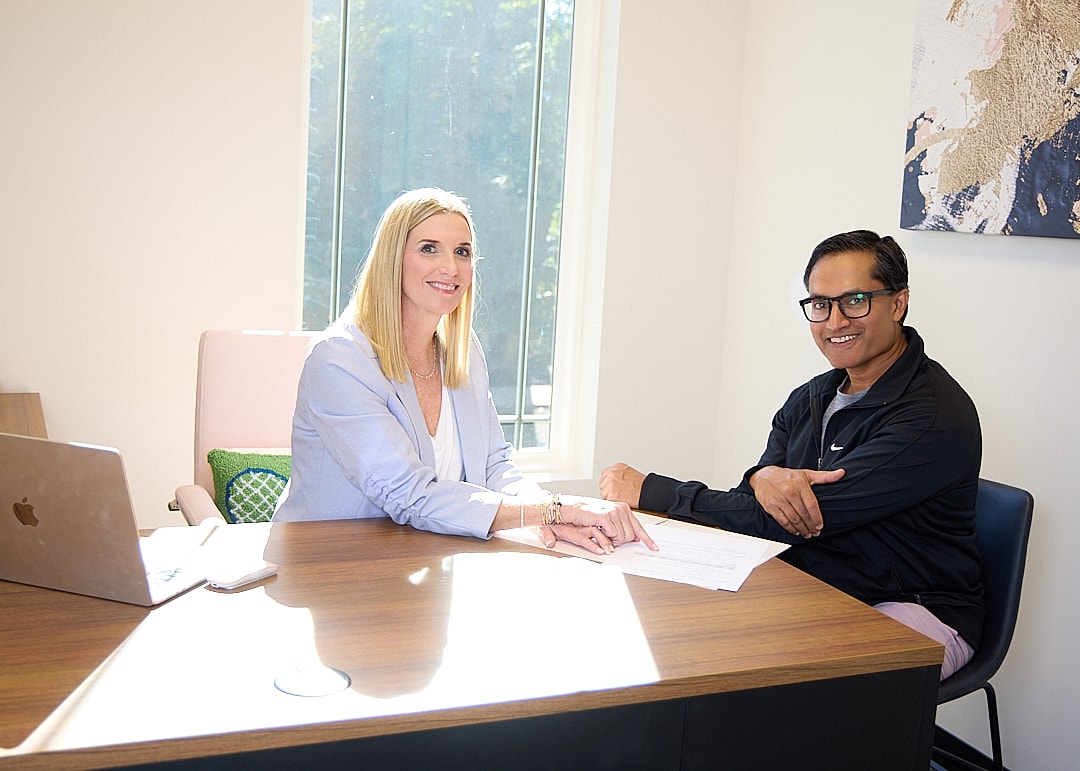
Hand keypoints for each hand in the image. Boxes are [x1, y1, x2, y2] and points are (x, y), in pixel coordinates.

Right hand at [538, 495, 657, 553]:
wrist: (569, 508)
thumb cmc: (585, 515)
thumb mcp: (607, 521)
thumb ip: (621, 527)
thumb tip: (634, 537)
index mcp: (623, 508)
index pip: (638, 526)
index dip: (647, 539)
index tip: (654, 548)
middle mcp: (621, 508)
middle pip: (631, 535)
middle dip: (621, 541)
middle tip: (609, 538)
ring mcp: (614, 511)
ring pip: (623, 537)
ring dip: (612, 540)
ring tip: (602, 533)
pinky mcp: (605, 516)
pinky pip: (613, 535)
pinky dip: (606, 537)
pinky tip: (598, 530)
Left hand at [599, 463, 644, 507]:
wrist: (647, 492)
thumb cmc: (642, 486)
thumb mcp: (629, 473)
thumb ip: (618, 475)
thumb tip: (611, 481)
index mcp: (616, 467)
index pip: (605, 475)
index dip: (608, 483)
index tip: (613, 486)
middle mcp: (612, 473)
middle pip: (603, 484)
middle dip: (608, 489)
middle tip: (618, 492)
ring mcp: (610, 483)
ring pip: (604, 492)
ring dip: (610, 496)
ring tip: (621, 496)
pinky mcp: (611, 493)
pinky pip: (607, 500)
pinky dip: (612, 501)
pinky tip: (620, 499)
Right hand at [748, 466, 844, 537]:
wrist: (762, 476)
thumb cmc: (785, 476)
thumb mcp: (806, 474)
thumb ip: (824, 476)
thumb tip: (841, 473)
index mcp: (799, 484)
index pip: (811, 505)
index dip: (817, 517)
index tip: (820, 525)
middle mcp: (789, 492)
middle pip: (803, 514)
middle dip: (811, 526)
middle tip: (815, 532)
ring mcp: (779, 500)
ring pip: (794, 519)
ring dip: (802, 529)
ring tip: (807, 533)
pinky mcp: (771, 507)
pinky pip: (783, 521)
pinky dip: (790, 528)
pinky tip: (796, 531)